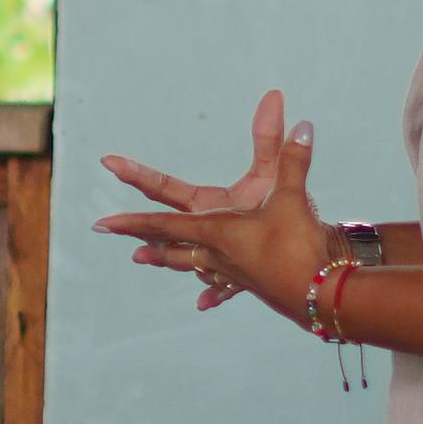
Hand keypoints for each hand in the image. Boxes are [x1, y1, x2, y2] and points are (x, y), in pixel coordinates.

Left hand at [94, 90, 334, 319]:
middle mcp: (213, 251)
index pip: (162, 219)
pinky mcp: (248, 283)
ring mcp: (228, 270)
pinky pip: (222, 286)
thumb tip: (298, 120)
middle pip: (165, 240)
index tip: (101, 218)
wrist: (321, 295)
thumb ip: (290, 156)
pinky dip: (210, 292)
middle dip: (135, 232)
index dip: (131, 217)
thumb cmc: (299, 247)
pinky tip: (201, 304)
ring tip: (139, 257)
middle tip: (102, 228)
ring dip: (163, 257)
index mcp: (214, 229)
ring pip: (187, 263)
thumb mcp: (291, 196)